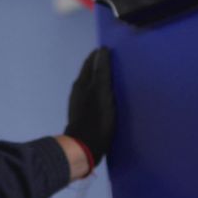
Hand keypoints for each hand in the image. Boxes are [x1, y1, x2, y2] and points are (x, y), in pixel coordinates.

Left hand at [64, 48, 114, 170]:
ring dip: (102, 79)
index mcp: (82, 82)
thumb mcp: (101, 92)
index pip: (91, 62)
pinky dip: (102, 92)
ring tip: (117, 79)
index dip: (101, 55)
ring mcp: (80, 103)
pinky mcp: (84, 114)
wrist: (85, 146)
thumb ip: (102, 71)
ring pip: (92, 84)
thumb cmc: (96, 118)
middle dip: (101, 66)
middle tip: (118, 63)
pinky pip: (94, 96)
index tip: (114, 51)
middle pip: (90, 73)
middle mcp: (78, 90)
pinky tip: (111, 97)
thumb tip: (102, 51)